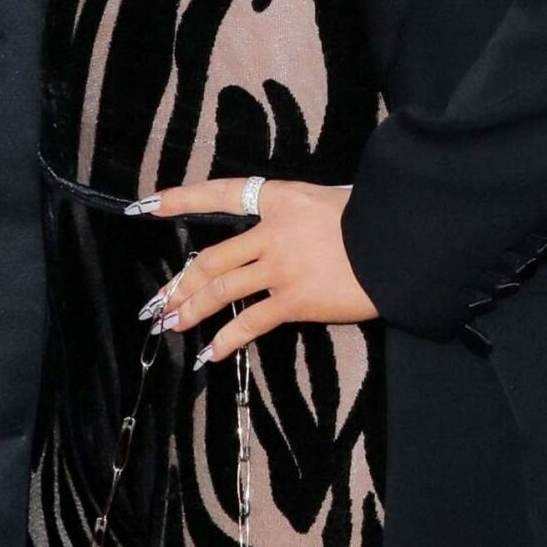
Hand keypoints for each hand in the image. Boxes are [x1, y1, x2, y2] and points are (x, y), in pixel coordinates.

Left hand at [134, 178, 378, 365]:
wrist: (396, 242)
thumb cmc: (369, 216)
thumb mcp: (328, 200)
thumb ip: (297, 214)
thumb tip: (278, 229)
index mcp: (280, 198)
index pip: (221, 194)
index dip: (183, 200)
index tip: (150, 205)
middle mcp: (272, 231)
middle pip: (213, 257)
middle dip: (181, 281)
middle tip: (158, 301)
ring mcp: (280, 267)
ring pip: (222, 289)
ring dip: (192, 309)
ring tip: (172, 325)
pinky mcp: (295, 300)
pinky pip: (251, 322)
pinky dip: (227, 339)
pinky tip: (210, 352)